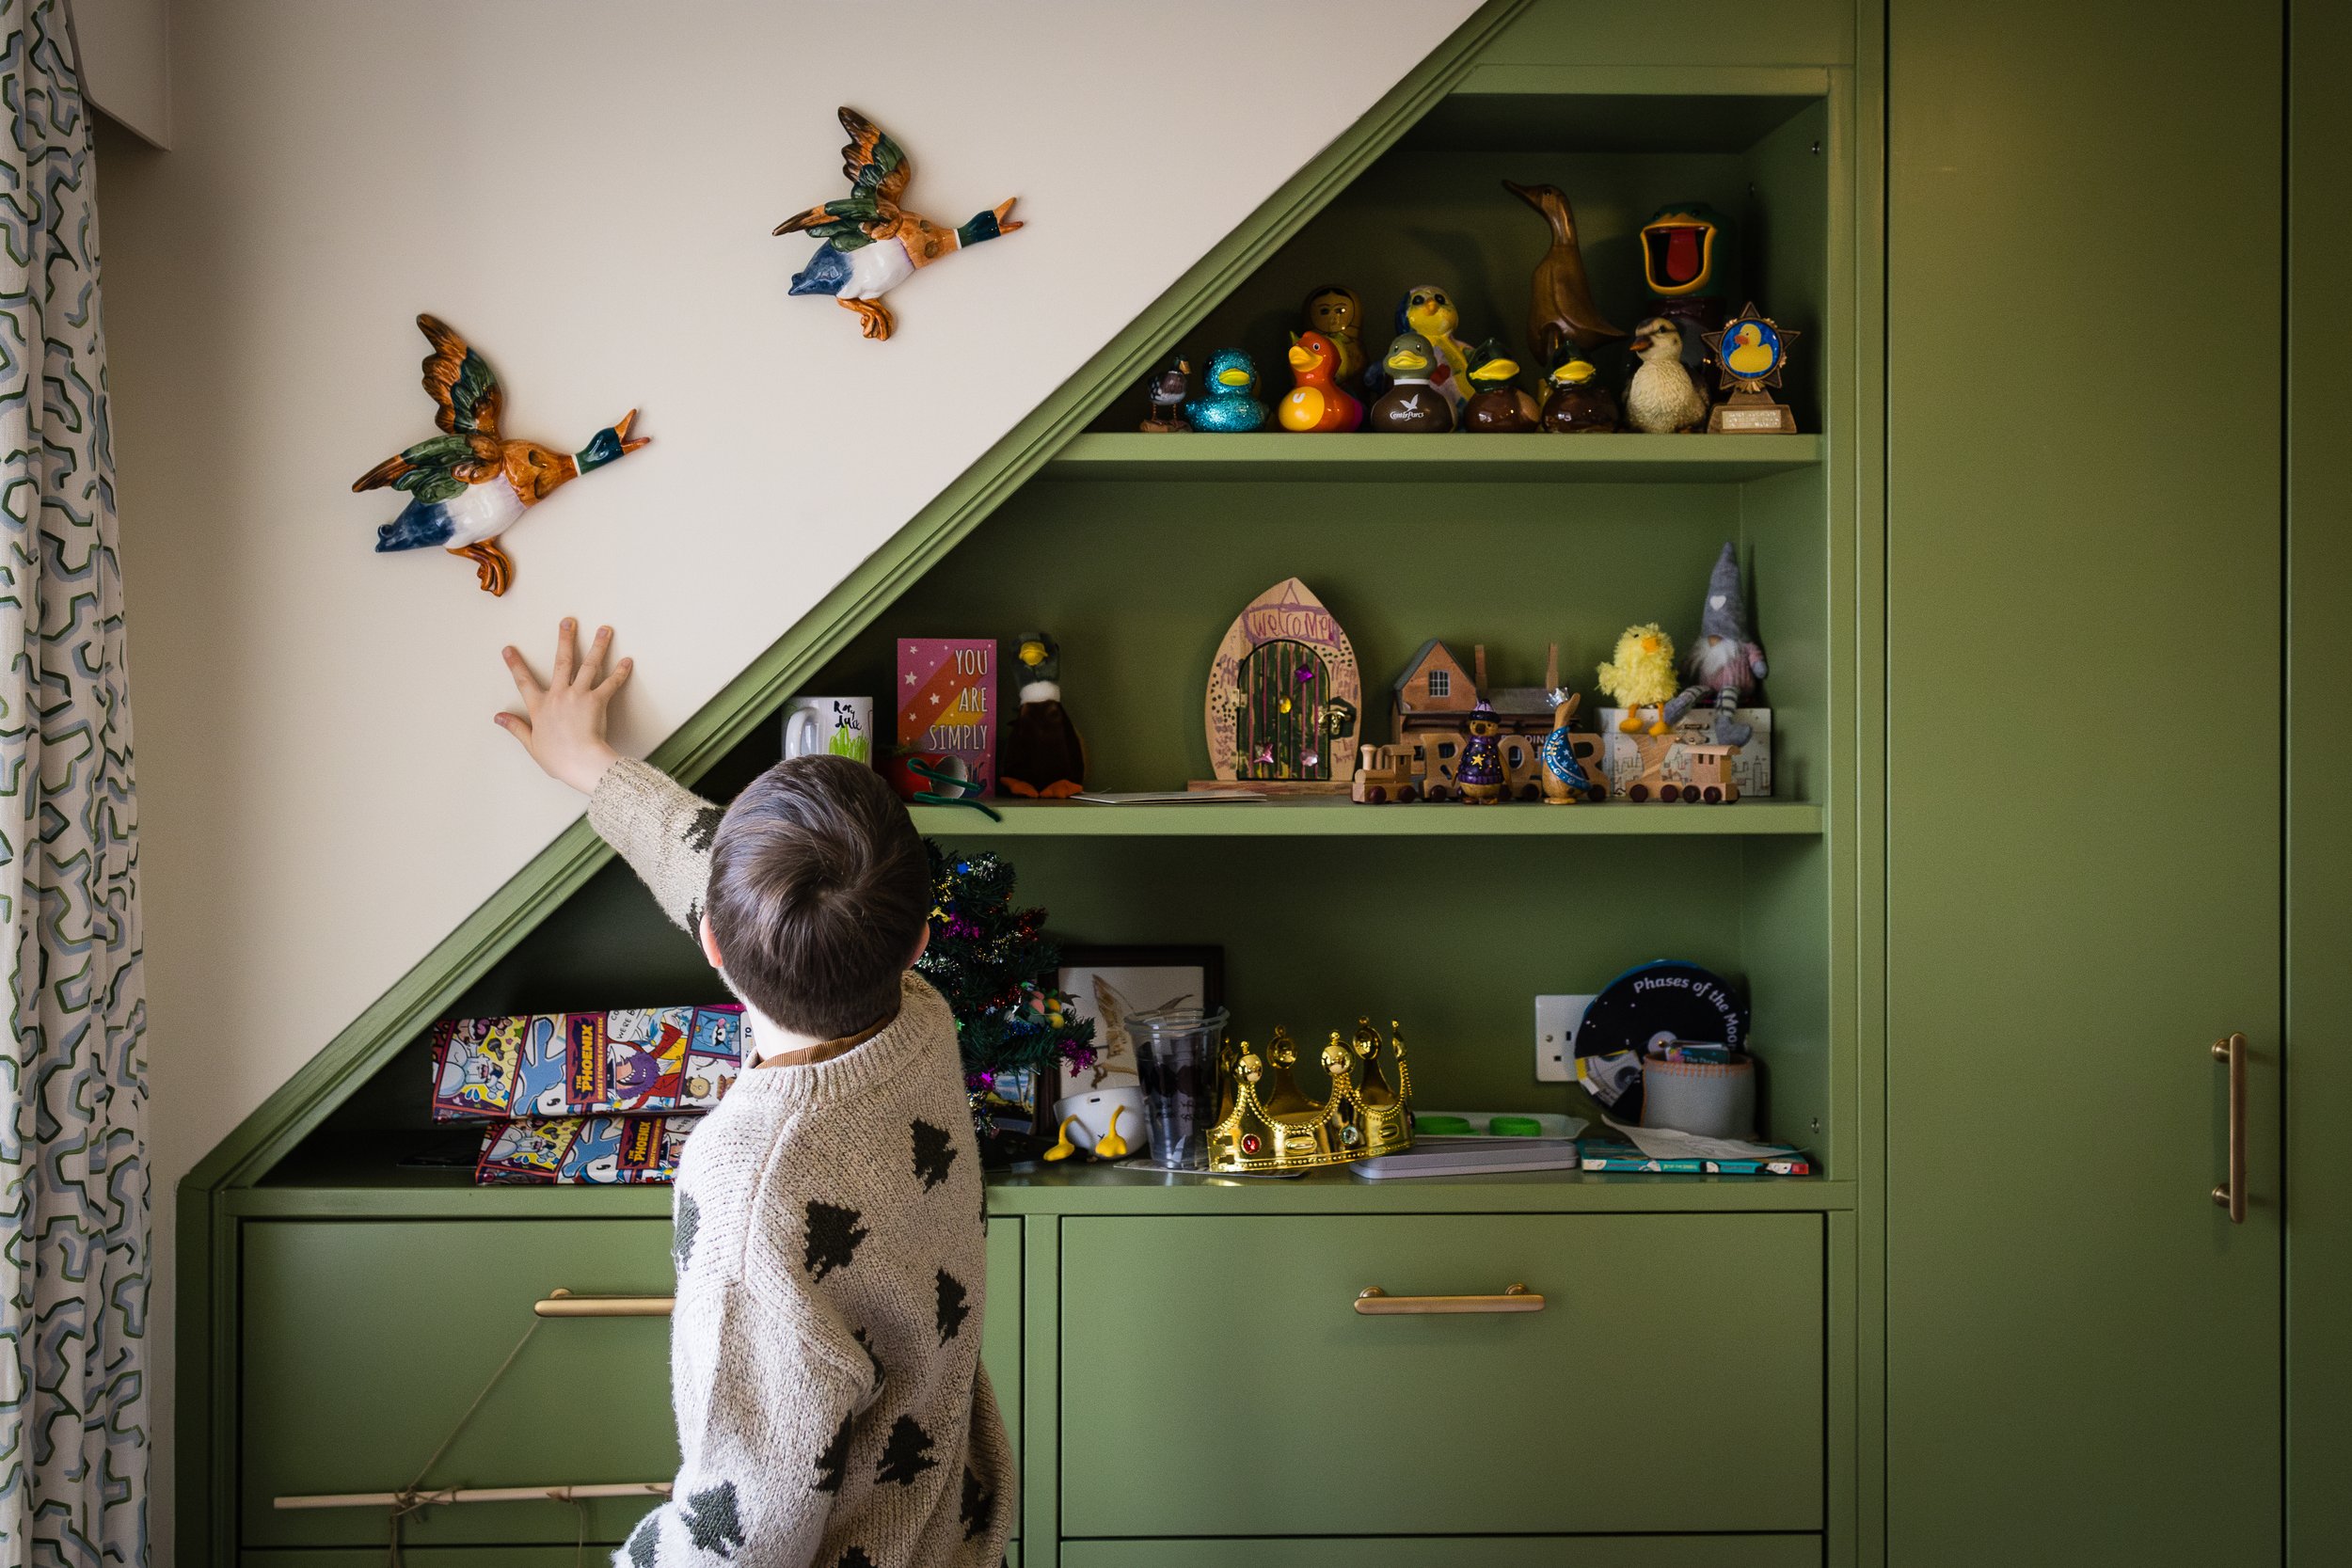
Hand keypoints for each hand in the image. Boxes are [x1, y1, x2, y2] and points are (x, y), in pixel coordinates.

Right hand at [495, 619, 633, 793]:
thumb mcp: (532, 744)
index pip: (523, 682)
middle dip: (565, 639)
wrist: (580, 763)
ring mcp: (578, 696)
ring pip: (589, 665)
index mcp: (540, 707)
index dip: (515, 665)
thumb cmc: (558, 758)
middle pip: (561, 661)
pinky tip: (627, 661)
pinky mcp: (597, 701)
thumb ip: (516, 727)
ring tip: (605, 629)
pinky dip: (620, 672)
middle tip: (569, 622)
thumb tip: (498, 717)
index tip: (509, 649)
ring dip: (598, 645)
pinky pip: (610, 683)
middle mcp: (558, 695)